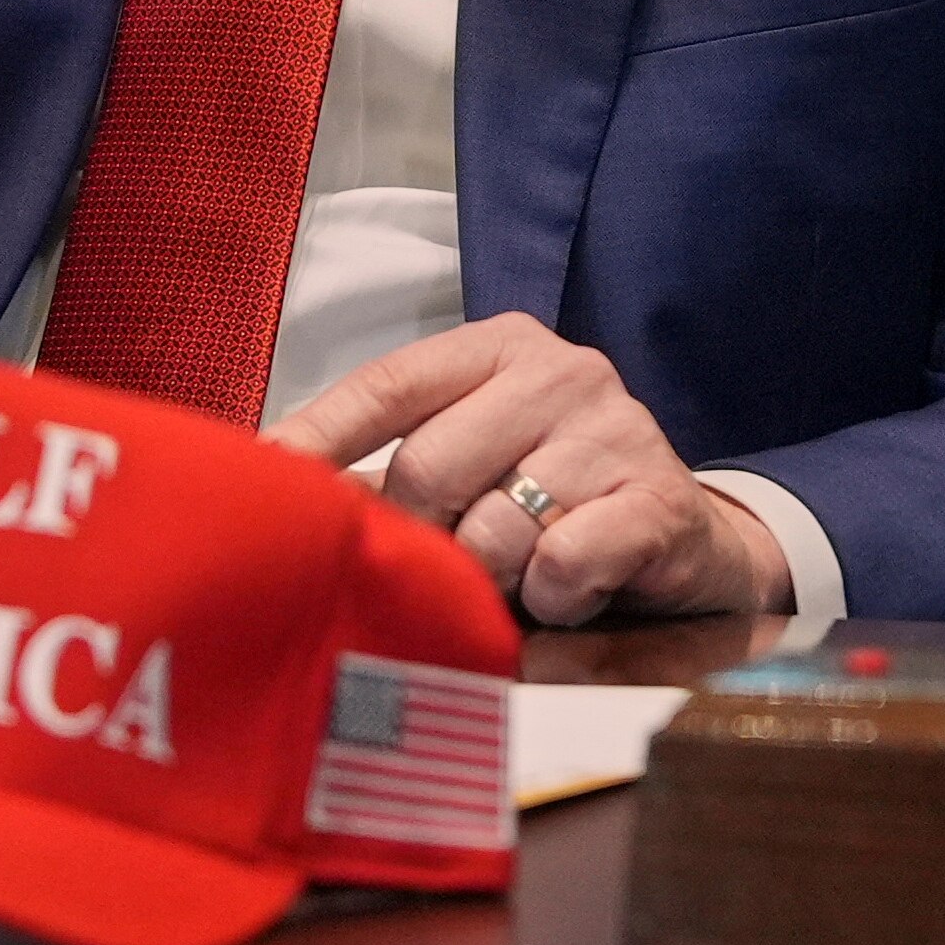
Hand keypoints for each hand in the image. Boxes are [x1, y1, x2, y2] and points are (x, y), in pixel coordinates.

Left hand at [266, 314, 792, 626]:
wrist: (689, 541)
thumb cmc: (555, 502)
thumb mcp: (480, 460)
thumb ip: (399, 468)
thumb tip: (282, 502)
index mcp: (502, 348)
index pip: (388, 384)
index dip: (316, 437)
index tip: (256, 483)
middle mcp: (562, 371)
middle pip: (428, 467)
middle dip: (419, 537)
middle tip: (439, 566)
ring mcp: (616, 430)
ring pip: (493, 528)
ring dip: (491, 577)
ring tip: (517, 577)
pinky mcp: (657, 498)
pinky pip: (561, 564)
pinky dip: (550, 596)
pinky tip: (570, 590)